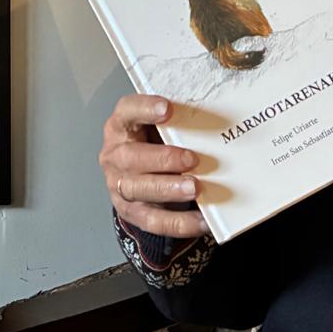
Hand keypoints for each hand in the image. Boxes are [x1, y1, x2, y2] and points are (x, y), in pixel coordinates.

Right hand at [99, 94, 207, 238]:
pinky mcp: (131, 212)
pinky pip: (154, 220)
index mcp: (121, 126)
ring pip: (139, 189)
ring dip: (168, 189)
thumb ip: (176, 123)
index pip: (126, 111)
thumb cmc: (153, 144)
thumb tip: (218, 120)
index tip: (167, 109)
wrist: (136, 175)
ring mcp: (120, 185)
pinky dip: (179, 222)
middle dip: (163, 158)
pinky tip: (202, 219)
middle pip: (131, 156)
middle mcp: (115, 155)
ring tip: (195, 189)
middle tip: (192, 159)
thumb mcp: (157, 128)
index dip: (145, 109)